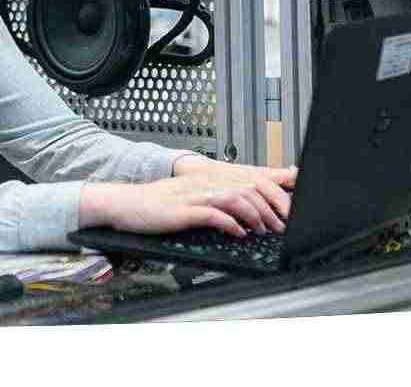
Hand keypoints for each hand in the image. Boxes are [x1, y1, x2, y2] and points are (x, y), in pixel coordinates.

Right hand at [79, 156, 296, 237]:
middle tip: (279, 225)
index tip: (286, 210)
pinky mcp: (183, 210)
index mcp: (209, 177)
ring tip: (262, 230)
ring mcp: (194, 195)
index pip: (251, 178)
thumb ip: (215, 199)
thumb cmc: (156, 204)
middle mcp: (204, 182)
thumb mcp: (189, 196)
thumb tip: (241, 210)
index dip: (273, 193)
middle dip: (270, 207)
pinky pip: (214, 214)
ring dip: (255, 215)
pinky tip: (238, 233)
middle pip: (249, 187)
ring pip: (236, 198)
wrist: (124, 203)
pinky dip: (231, 224)